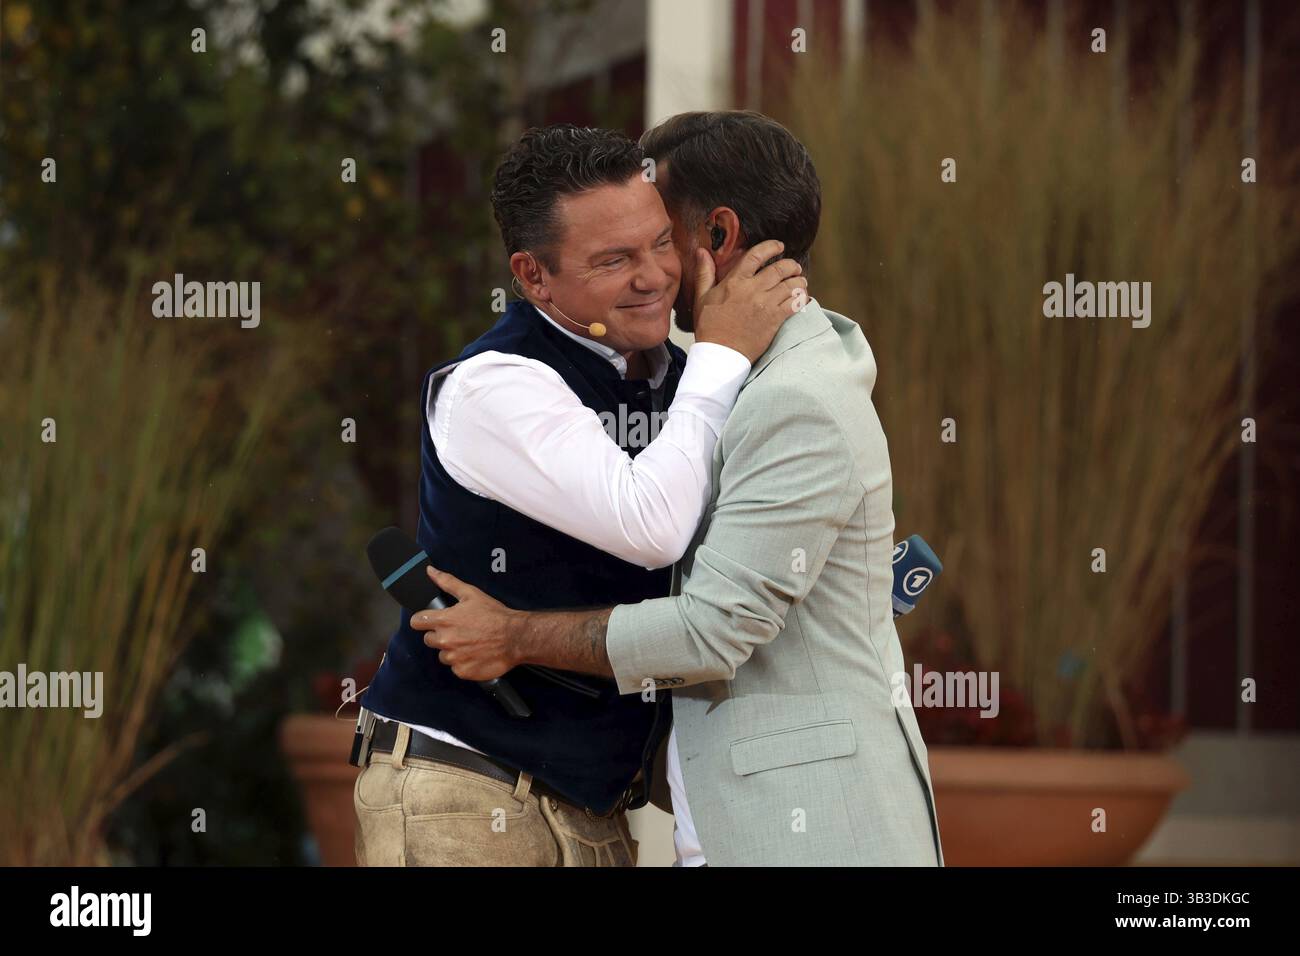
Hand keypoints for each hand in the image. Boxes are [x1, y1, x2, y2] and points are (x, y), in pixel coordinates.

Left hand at [409, 567, 523, 681]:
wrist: (515, 637)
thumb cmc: (494, 615)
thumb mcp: (471, 594)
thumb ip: (447, 582)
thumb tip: (431, 572)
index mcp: (444, 620)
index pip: (417, 622)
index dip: (423, 620)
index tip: (431, 621)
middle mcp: (445, 640)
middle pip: (429, 640)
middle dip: (440, 635)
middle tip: (459, 631)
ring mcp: (453, 658)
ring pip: (443, 655)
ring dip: (452, 650)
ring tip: (470, 643)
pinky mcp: (462, 671)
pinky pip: (456, 667)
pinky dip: (463, 663)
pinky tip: (476, 654)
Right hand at [691, 239, 808, 362]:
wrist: (720, 353)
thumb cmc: (710, 327)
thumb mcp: (702, 297)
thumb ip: (704, 273)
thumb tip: (702, 252)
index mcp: (735, 281)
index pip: (756, 255)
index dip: (771, 247)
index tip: (778, 246)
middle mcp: (753, 290)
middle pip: (779, 268)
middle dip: (790, 265)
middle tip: (794, 266)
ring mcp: (766, 305)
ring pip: (791, 285)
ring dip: (799, 281)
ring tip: (801, 281)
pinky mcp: (775, 320)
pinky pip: (795, 304)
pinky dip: (801, 298)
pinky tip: (802, 297)